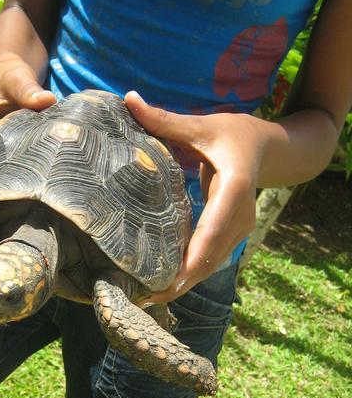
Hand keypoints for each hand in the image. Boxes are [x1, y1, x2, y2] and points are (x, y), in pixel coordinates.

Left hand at [124, 90, 261, 300]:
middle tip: (144, 298)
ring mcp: (239, 228)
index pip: (214, 227)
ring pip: (210, 264)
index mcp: (235, 187)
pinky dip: (188, 274)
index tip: (169, 279)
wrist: (268, 149)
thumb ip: (165, 120)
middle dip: (180, 281)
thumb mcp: (201, 125)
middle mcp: (240, 214)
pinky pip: (210, 259)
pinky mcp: (232, 235)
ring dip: (183, 283)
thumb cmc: (233, 134)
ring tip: (147, 298)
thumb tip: (128, 99)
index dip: (192, 256)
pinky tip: (162, 285)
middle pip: (211, 256)